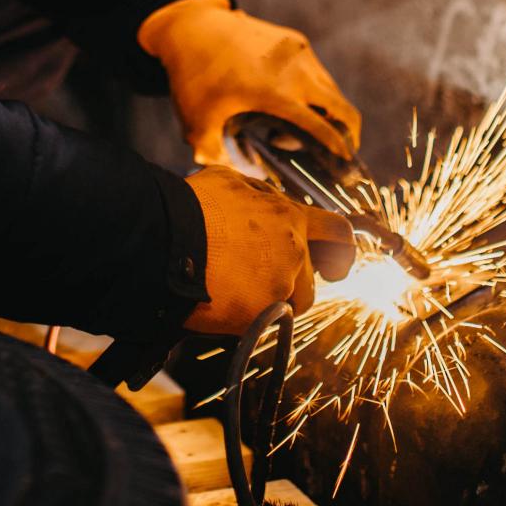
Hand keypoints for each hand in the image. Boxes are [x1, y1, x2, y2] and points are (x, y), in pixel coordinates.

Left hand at [137, 0, 362, 165]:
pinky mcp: (297, 40)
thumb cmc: (194, 78)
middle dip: (349, 134)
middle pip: (342, 108)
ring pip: (332, 90)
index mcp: (274, 95)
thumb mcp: (197, 125)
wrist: (193, 26)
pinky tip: (289, 101)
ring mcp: (299, 53)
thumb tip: (245, 177)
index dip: (339, 149)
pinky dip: (315, 92)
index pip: (322, 127)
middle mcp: (295, 72)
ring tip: (296, 127)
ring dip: (328, 112)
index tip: (346, 164)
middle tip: (339, 150)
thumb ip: (218, 158)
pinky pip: (318, 72)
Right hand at [182, 166, 354, 333]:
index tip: (335, 267)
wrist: (163, 240)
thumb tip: (265, 199)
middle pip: (311, 280)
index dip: (341, 250)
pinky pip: (264, 323)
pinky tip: (223, 304)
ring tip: (237, 292)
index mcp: (290, 217)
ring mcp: (280, 285)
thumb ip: (259, 194)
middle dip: (292, 283)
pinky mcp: (261, 315)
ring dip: (273, 302)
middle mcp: (294, 252)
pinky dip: (249, 318)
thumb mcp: (229, 182)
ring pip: (290, 304)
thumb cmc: (191, 207)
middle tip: (260, 281)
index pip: (338, 232)